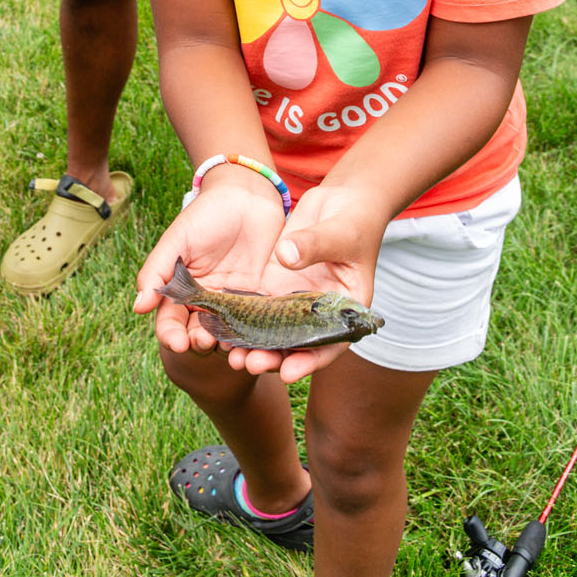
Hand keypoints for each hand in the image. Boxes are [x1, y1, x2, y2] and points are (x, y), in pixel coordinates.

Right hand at [134, 177, 290, 355]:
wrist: (247, 196)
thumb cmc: (206, 215)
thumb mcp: (178, 239)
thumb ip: (157, 270)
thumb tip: (138, 307)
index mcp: (184, 292)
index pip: (172, 321)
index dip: (172, 335)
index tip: (176, 342)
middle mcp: (209, 303)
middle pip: (200, 334)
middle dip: (200, 343)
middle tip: (204, 342)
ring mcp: (238, 303)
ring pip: (231, 335)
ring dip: (230, 348)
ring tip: (232, 352)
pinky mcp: (265, 299)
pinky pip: (261, 323)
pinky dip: (260, 337)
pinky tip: (259, 342)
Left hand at [238, 183, 388, 382]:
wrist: (343, 203)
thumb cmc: (354, 220)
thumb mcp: (340, 232)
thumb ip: (314, 244)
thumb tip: (286, 256)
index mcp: (346, 308)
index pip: (331, 343)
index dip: (310, 360)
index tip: (287, 373)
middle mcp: (320, 311)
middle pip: (297, 343)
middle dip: (274, 357)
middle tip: (250, 364)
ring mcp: (296, 299)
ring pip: (274, 329)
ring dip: (254, 342)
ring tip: (231, 353)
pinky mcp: (277, 283)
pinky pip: (258, 305)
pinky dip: (242, 316)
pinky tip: (223, 325)